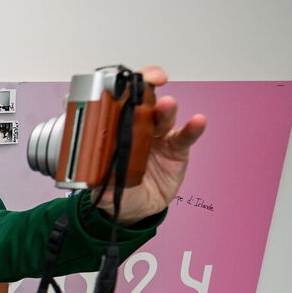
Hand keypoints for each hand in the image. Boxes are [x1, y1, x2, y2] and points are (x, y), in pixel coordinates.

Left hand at [96, 65, 206, 222]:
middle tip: (149, 83)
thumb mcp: (102, 188)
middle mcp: (137, 128)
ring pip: (163, 117)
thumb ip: (98, 184)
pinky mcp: (176, 148)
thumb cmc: (116, 190)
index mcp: (115, 131)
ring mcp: (157, 136)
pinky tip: (198, 121)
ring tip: (167, 105)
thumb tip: (93, 181)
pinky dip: (192, 128)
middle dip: (146, 90)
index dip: (122, 88)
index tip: (123, 82)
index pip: (118, 103)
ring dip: (166, 109)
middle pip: (143, 103)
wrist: (134, 210)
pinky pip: (184, 136)